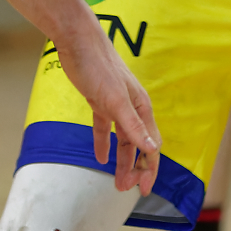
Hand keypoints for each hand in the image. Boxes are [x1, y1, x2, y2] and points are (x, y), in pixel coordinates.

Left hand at [54, 23, 160, 194]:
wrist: (77, 41)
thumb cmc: (98, 66)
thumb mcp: (115, 99)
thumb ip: (133, 125)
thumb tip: (152, 148)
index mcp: (141, 107)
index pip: (151, 145)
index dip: (149, 168)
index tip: (143, 189)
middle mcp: (132, 107)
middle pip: (139, 144)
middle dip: (135, 169)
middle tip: (126, 189)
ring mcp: (116, 104)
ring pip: (123, 139)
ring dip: (122, 160)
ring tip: (116, 180)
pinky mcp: (99, 100)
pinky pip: (104, 128)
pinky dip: (103, 143)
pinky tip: (100, 156)